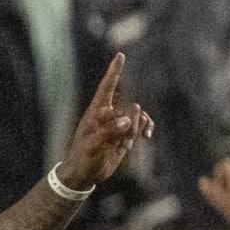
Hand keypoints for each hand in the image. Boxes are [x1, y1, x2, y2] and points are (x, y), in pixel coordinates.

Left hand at [53, 54, 150, 193]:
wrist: (85, 174)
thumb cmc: (83, 157)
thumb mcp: (93, 145)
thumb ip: (110, 131)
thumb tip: (128, 119)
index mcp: (96, 112)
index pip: (107, 87)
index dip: (114, 71)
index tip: (120, 55)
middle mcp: (109, 114)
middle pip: (129, 106)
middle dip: (132, 122)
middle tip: (122, 139)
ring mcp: (118, 124)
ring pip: (138, 116)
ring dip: (137, 129)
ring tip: (126, 145)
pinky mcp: (125, 133)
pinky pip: (141, 124)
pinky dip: (146, 128)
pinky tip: (147, 137)